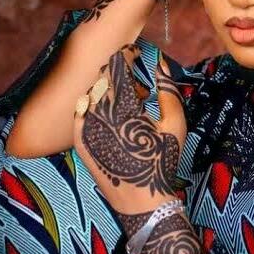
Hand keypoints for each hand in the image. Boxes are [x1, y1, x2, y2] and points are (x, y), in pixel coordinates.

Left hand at [73, 43, 186, 213]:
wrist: (142, 200)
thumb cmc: (163, 161)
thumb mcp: (174, 123)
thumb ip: (167, 89)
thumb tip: (160, 62)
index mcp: (123, 107)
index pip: (117, 65)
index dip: (127, 53)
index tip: (136, 53)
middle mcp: (99, 114)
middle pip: (104, 76)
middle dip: (120, 72)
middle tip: (140, 88)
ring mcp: (85, 128)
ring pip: (92, 92)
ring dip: (109, 90)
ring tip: (130, 106)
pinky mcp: (79, 140)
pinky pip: (82, 111)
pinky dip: (96, 105)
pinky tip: (112, 116)